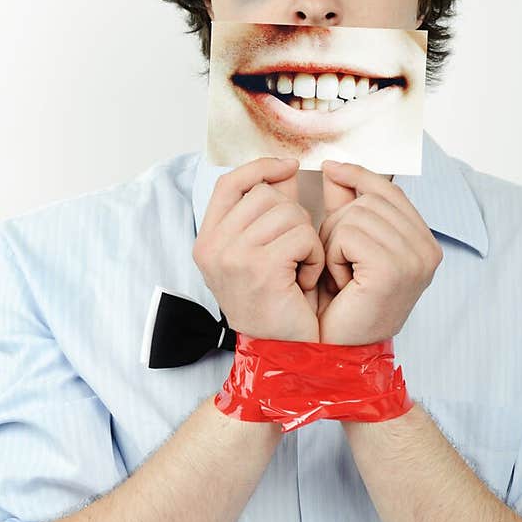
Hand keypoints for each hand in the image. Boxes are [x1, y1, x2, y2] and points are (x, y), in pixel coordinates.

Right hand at [193, 157, 324, 341]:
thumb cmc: (275, 305)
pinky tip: (304, 280)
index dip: (260, 168)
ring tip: (298, 269)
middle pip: (265, 194)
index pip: (229, 183)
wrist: (281, 353)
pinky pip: (302, 236)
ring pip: (288, 213)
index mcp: (207, 241)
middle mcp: (213, 247)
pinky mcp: (261, 268)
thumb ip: (268, 213)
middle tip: (294, 253)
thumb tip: (285, 171)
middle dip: (293, 217)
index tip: (288, 169)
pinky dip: (313, 256)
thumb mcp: (261, 254)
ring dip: (306, 239)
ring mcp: (233, 256)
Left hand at [314, 161, 443, 344]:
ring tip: (341, 272)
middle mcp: (429, 250)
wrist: (340, 350)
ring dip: (335, 241)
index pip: (391, 191)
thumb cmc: (343, 302)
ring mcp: (415, 260)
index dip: (359, 176)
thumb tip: (337, 168)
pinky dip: (333, 255)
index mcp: (425, 243)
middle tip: (339, 260)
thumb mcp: (345, 245)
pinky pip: (348, 235)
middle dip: (341, 222)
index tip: (332, 169)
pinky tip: (341, 280)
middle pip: (371, 199)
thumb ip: (346, 207)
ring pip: (356, 215)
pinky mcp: (393, 270)